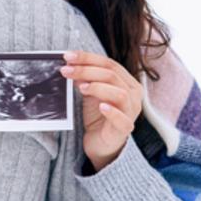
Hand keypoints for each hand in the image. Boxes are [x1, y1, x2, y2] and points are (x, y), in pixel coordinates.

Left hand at [61, 50, 143, 171]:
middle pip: (112, 75)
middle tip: (66, 70)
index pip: (109, 64)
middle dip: (87, 70)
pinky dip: (112, 112)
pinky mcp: (125, 129)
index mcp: (127, 82)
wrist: (101, 143)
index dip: (88, 58)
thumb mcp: (90, 93)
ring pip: (120, 94)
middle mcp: (133, 94)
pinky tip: (101, 107)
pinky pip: (122, 119)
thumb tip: (71, 64)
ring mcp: (131, 112)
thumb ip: (85, 78)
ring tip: (81, 87)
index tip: (67, 56)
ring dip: (98, 87)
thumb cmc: (98, 116)